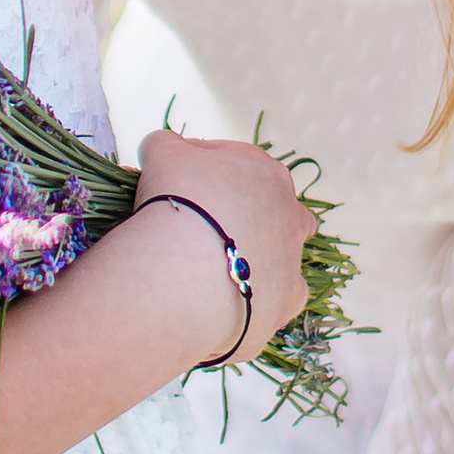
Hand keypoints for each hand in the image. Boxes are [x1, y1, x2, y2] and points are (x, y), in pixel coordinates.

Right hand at [135, 126, 317, 365]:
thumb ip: (168, 144)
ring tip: (214, 271)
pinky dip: (247, 304)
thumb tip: (165, 148)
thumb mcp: (162, 153)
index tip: (177, 184)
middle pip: (278, 212)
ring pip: (282, 261)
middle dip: (249, 216)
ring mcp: (290, 266)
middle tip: (206, 226)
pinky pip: (268, 305)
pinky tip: (219, 306)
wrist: (185, 271)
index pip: (241, 164)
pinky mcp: (280, 308)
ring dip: (256, 263)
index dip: (206, 171)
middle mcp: (291, 219)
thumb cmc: (178, 200)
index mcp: (269, 175)